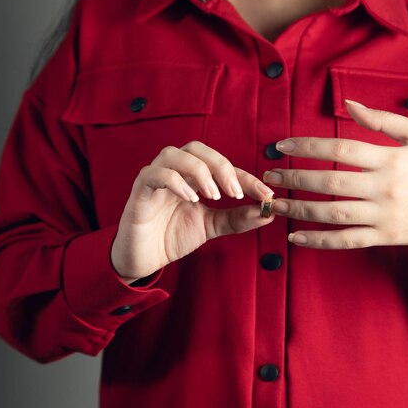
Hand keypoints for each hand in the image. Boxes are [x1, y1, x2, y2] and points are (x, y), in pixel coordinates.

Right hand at [111, 141, 274, 283]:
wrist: (143, 259)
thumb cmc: (172, 237)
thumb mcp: (211, 227)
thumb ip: (236, 218)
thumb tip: (268, 213)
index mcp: (191, 176)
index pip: (222, 166)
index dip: (247, 178)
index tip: (266, 195)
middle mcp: (173, 171)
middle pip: (197, 148)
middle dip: (221, 166)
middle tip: (236, 192)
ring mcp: (154, 178)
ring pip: (174, 154)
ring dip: (199, 171)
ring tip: (213, 195)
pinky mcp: (139, 190)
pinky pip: (155, 174)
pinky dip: (176, 182)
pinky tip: (191, 199)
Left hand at [262, 99, 407, 253]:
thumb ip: (384, 120)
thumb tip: (348, 104)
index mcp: (391, 159)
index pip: (340, 149)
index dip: (307, 146)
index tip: (281, 145)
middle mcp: (385, 188)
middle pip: (330, 183)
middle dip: (294, 179)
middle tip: (269, 176)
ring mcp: (384, 216)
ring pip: (333, 214)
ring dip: (299, 210)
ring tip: (274, 204)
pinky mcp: (385, 238)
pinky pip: (347, 241)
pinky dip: (319, 241)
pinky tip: (296, 238)